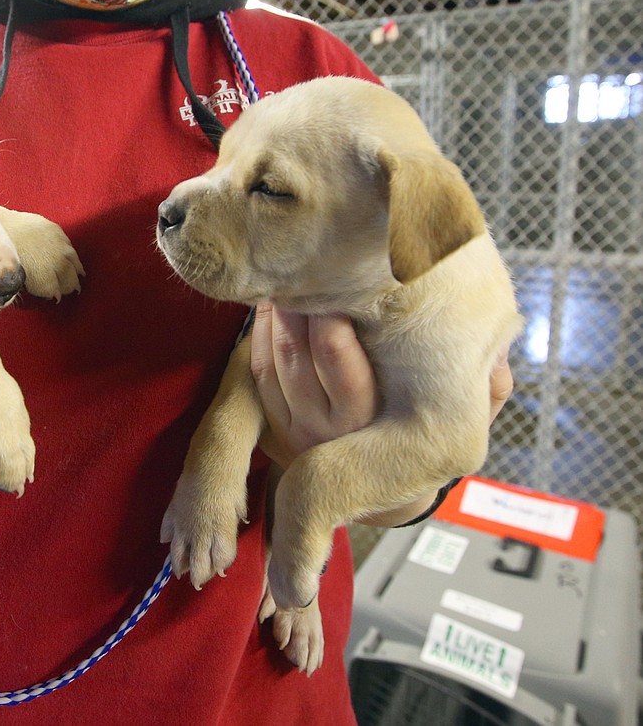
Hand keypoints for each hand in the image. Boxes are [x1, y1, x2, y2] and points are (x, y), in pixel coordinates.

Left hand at [248, 304, 514, 526]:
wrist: (381, 485)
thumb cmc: (430, 429)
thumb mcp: (466, 412)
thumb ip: (488, 389)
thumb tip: (501, 362)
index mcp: (381, 427)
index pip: (344, 376)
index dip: (329, 334)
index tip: (332, 293)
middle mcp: (334, 432)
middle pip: (301, 363)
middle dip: (296, 313)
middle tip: (299, 272)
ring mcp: (299, 429)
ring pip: (276, 363)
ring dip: (276, 316)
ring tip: (286, 278)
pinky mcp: (275, 423)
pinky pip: (257, 373)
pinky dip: (260, 334)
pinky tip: (271, 303)